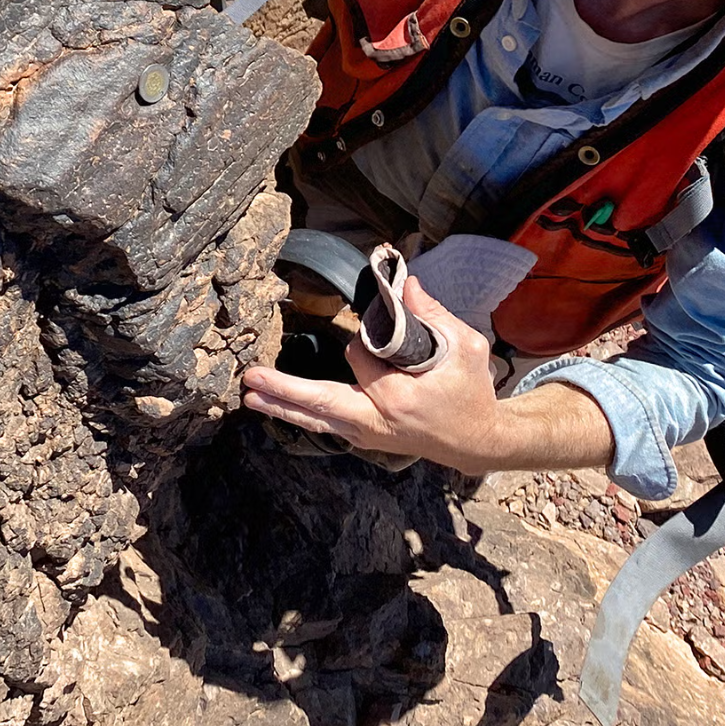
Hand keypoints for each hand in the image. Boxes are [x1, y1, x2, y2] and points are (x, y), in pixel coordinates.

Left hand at [244, 277, 512, 473]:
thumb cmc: (470, 392)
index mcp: (399, 397)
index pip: (362, 357)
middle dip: (285, 391)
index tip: (377, 326)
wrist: (474, 441)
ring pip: (316, 420)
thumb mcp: (465, 348)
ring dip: (282, 406)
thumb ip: (433, 316)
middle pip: (321, 403)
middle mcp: (375, 421)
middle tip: (251, 379)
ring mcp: (366, 435)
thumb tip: (407, 284)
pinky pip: (324, 426)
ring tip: (250, 394)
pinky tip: (274, 407)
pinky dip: (299, 415)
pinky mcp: (362, 438)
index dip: (365, 338)